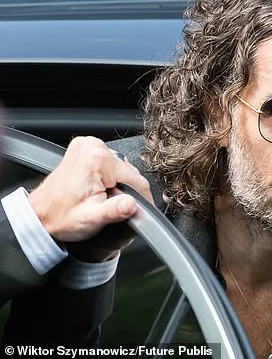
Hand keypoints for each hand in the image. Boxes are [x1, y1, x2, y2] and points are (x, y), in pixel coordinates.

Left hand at [28, 136, 152, 243]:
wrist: (39, 214)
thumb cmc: (60, 217)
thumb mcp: (91, 219)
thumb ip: (114, 211)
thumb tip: (133, 204)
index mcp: (97, 159)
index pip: (136, 178)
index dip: (140, 198)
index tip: (136, 210)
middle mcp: (92, 146)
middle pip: (129, 172)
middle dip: (123, 190)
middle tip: (106, 204)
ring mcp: (87, 145)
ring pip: (121, 168)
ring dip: (116, 183)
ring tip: (98, 196)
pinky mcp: (85, 148)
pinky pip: (110, 163)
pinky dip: (107, 176)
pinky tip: (95, 187)